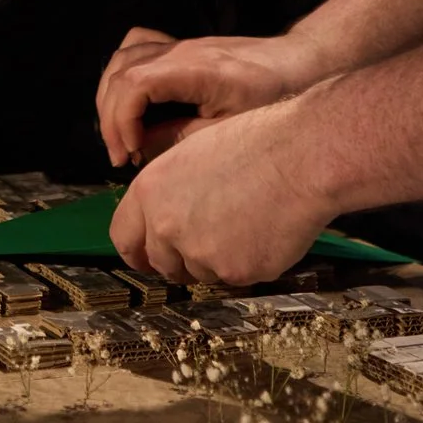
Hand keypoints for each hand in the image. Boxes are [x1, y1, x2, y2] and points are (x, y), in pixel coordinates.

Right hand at [96, 27, 312, 165]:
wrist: (300, 63)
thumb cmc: (276, 96)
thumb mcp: (233, 129)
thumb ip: (184, 138)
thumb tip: (144, 149)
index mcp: (194, 69)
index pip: (134, 84)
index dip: (121, 120)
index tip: (130, 152)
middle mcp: (180, 51)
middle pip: (119, 73)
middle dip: (111, 118)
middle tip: (122, 155)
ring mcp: (177, 45)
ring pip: (120, 59)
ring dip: (110, 97)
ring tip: (122, 133)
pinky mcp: (180, 47)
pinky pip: (135, 47)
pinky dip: (122, 72)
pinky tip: (131, 99)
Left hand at [111, 102, 330, 284]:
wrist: (299, 158)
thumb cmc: (255, 145)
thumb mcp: (192, 151)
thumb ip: (167, 188)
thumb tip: (158, 211)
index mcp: (150, 191)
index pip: (123, 237)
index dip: (136, 250)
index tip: (145, 258)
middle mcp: (167, 225)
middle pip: (161, 263)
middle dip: (180, 259)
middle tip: (208, 241)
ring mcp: (199, 253)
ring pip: (199, 272)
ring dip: (215, 260)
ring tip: (244, 224)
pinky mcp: (233, 272)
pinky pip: (233, 278)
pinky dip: (246, 263)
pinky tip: (262, 233)